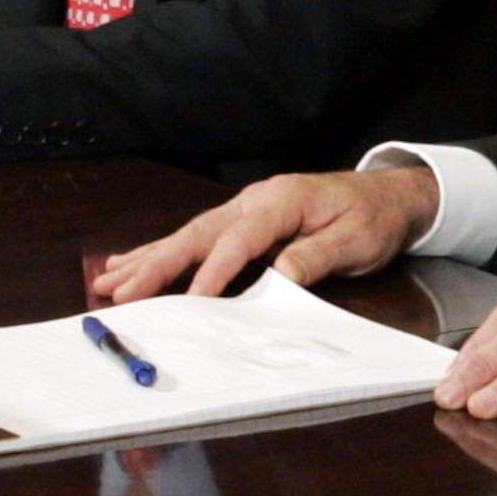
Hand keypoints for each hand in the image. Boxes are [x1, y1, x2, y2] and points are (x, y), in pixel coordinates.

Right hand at [90, 166, 437, 304]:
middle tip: (121, 290)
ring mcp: (246, 206)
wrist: (388, 196)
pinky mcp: (243, 218)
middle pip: (199, 232)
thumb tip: (278, 274)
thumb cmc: (373, 219)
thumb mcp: (356, 241)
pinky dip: (164, 251)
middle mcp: (256, 198)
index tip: (192, 300)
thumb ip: (316, 256)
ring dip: (149, 258)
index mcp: (283, 200)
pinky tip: (134, 263)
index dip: (215, 270)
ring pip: (190, 233)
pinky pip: (199, 237)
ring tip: (108, 279)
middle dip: (157, 263)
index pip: (240, 237)